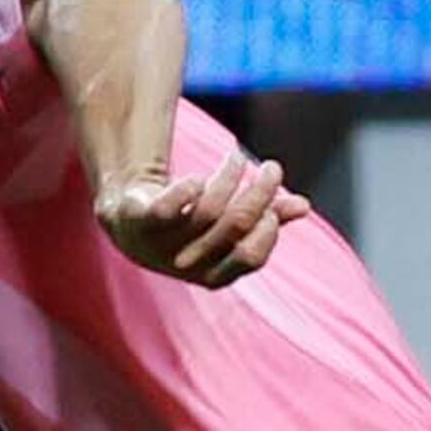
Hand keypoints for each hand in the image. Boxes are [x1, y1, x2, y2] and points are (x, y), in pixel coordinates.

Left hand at [97, 152, 309, 287]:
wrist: (127, 219)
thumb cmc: (186, 223)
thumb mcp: (224, 224)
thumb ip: (264, 217)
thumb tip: (303, 206)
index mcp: (212, 275)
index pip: (250, 257)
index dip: (268, 229)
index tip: (276, 203)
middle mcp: (187, 265)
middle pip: (233, 225)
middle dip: (258, 192)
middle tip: (272, 167)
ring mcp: (160, 246)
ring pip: (206, 209)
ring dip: (228, 176)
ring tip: (236, 155)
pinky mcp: (138, 222)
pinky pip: (169, 207)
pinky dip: (187, 188)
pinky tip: (198, 178)